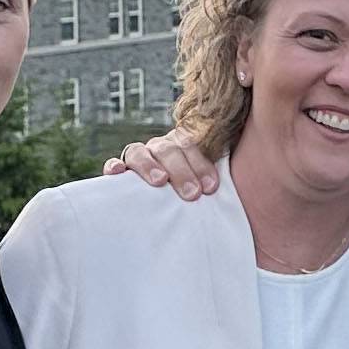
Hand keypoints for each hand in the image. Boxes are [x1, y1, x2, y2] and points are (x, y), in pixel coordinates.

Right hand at [104, 132, 221, 197]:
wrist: (160, 202)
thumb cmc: (191, 193)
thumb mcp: (203, 184)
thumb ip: (213, 183)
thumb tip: (233, 194)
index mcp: (182, 145)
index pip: (191, 147)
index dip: (201, 165)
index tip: (211, 188)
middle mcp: (160, 148)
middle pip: (168, 150)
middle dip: (182, 171)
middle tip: (192, 194)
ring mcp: (139, 156)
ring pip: (140, 152)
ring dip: (150, 165)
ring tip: (160, 181)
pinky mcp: (120, 169)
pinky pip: (115, 163)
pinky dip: (115, 165)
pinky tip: (118, 173)